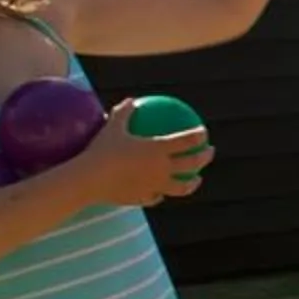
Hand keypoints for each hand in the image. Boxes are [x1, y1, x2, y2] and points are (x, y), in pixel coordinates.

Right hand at [73, 104, 213, 207]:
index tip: (204, 132)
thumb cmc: (101, 150)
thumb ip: (124, 112)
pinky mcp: (144, 199)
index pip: (187, 141)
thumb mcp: (112, 126)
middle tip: (209, 151)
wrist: (89, 180)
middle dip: (205, 156)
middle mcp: (162, 168)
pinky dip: (160, 194)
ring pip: (181, 187)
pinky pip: (156, 197)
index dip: (199, 136)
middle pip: (192, 163)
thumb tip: (131, 99)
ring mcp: (156, 186)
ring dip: (192, 183)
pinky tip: (161, 192)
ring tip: (196, 179)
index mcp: (159, 149)